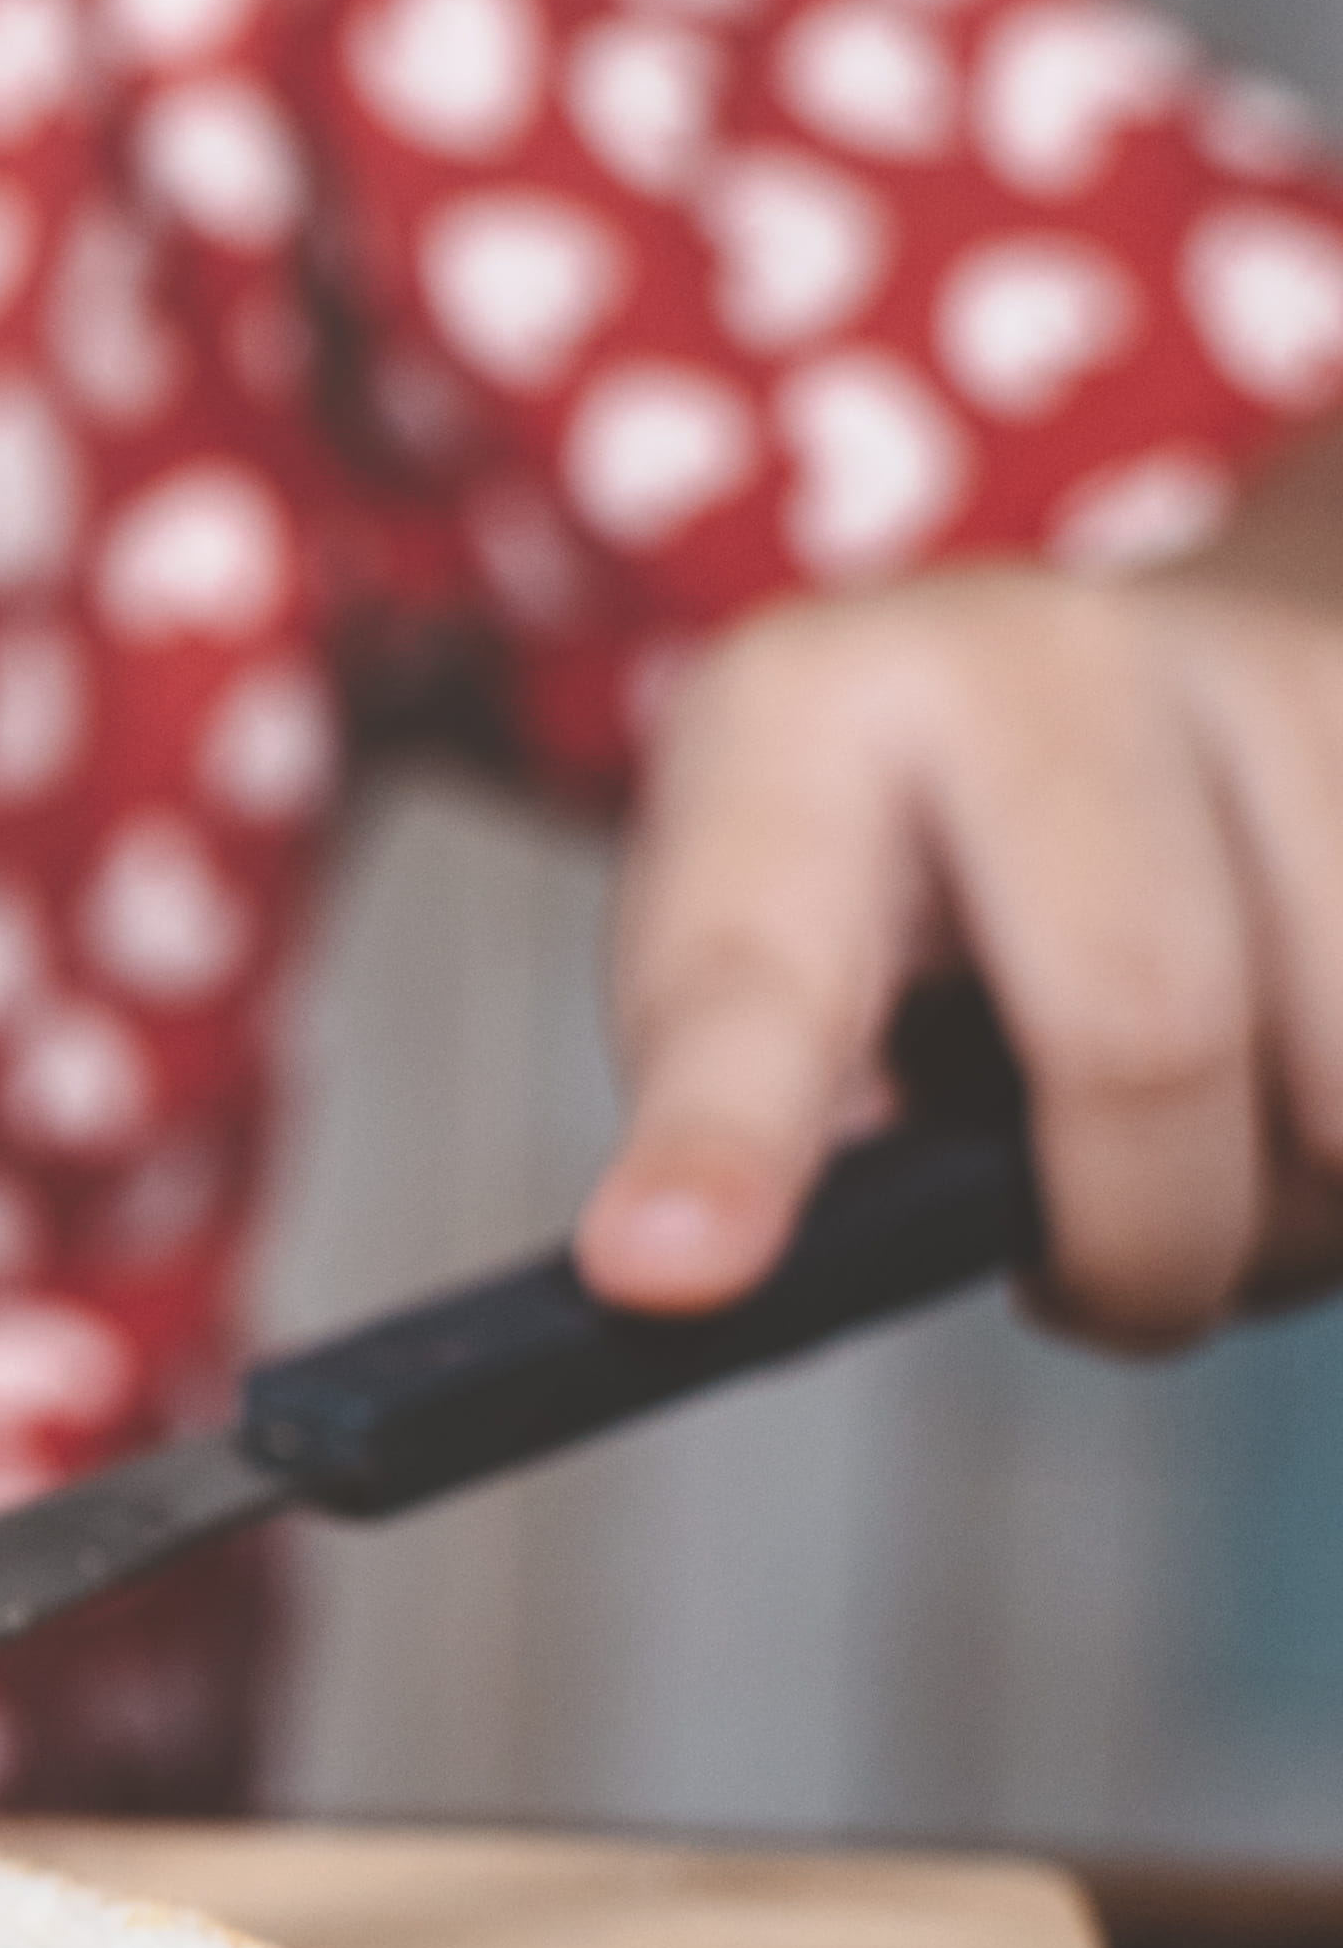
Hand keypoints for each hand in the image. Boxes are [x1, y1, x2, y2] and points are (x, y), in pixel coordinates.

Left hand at [585, 452, 1342, 1343]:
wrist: (1089, 670)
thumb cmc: (889, 866)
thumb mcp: (761, 955)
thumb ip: (778, 1121)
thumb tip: (775, 1273)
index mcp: (794, 728)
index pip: (756, 982)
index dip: (722, 1144)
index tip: (667, 1273)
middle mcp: (1035, 657)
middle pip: (1145, 1029)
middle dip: (1146, 1237)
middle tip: (1115, 1290)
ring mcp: (1263, 664)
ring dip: (1301, 1204)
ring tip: (1215, 1175)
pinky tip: (1303, 1099)